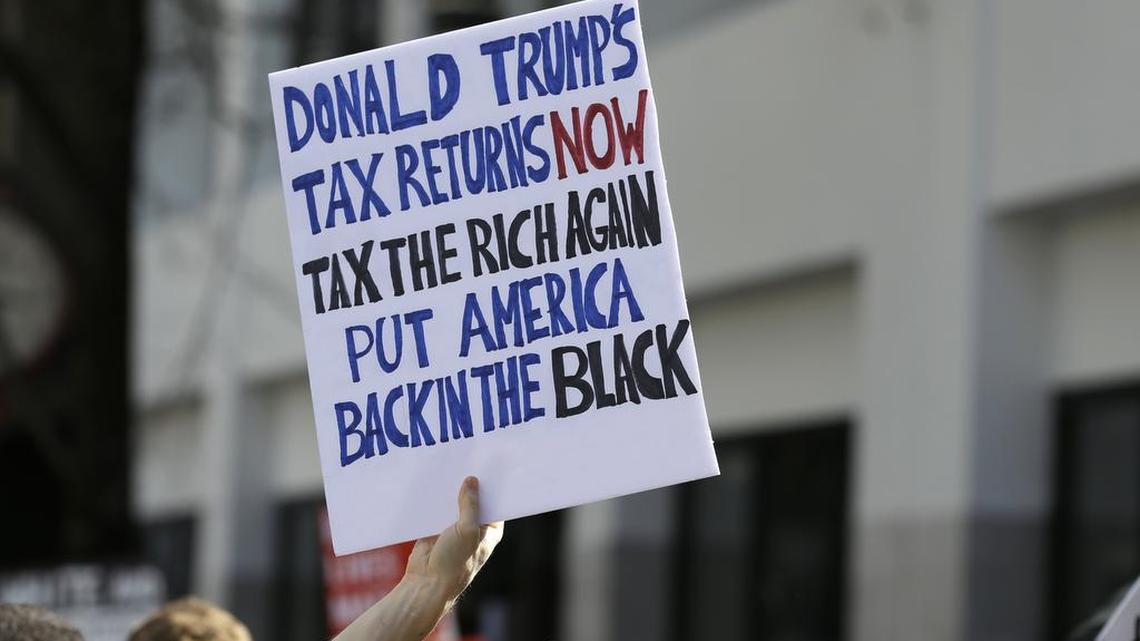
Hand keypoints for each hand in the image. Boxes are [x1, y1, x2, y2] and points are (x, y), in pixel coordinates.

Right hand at [403, 476, 504, 606]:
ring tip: (449, 464)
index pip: (496, 502)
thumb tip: (472, 480)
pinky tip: (432, 480)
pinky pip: (437, 507)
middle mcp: (475, 527)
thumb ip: (469, 504)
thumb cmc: (455, 562)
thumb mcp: (467, 530)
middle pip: (474, 499)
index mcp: (490, 530)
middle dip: (470, 483)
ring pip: (454, 502)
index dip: (493, 485)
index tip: (491, 463)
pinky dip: (435, 497)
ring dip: (451, 488)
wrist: (426, 583)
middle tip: (468, 458)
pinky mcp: (436, 528)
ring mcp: (455, 527)